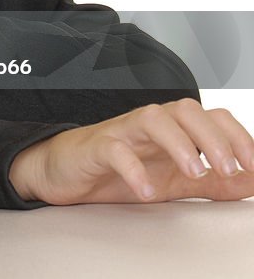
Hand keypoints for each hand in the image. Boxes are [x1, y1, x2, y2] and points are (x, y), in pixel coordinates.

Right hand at [10, 98, 253, 204]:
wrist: (64, 172)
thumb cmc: (118, 170)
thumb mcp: (175, 180)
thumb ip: (215, 183)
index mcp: (173, 129)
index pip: (212, 117)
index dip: (238, 137)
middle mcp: (150, 124)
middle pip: (186, 110)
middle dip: (214, 138)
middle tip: (228, 169)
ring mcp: (122, 132)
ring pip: (153, 119)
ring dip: (180, 144)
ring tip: (194, 173)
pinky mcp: (96, 147)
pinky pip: (115, 150)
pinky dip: (133, 169)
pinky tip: (146, 191)